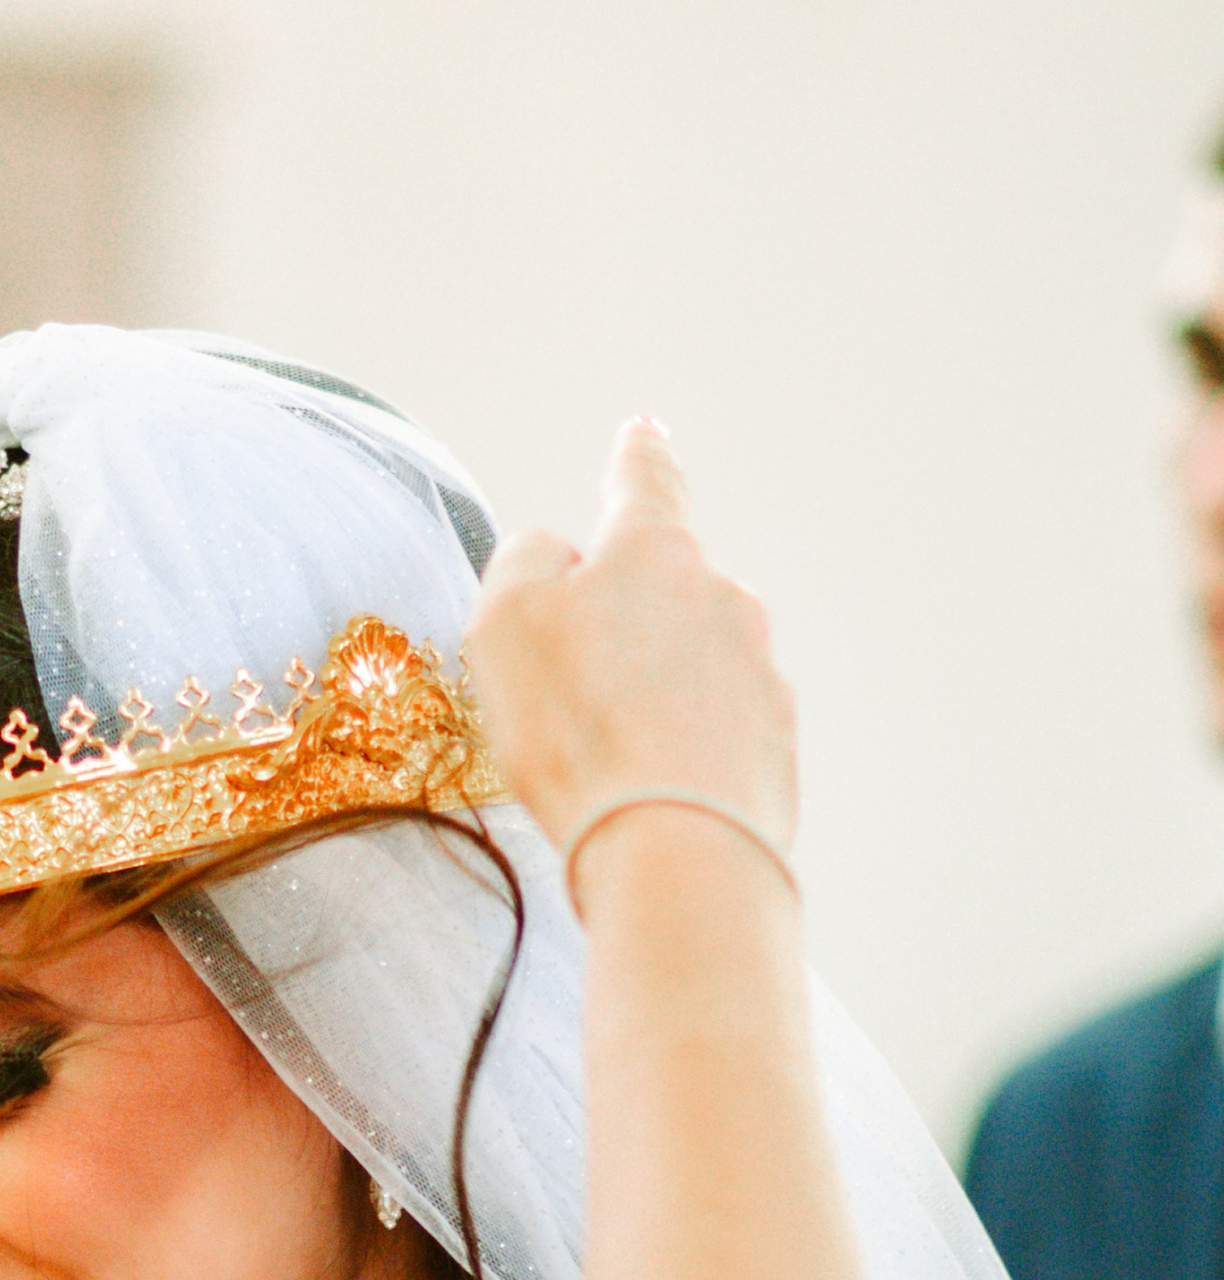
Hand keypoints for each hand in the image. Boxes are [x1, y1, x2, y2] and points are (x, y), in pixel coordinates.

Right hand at [464, 418, 796, 872]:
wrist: (675, 848)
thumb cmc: (579, 731)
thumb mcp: (505, 625)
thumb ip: (525, 562)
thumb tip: (560, 554)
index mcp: (653, 552)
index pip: (643, 482)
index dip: (635, 456)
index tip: (644, 432)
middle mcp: (721, 596)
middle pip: (666, 588)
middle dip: (627, 620)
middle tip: (576, 687)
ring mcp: (758, 669)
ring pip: (694, 660)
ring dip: (655, 691)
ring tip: (607, 758)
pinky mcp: (775, 742)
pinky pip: (717, 729)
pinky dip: (683, 749)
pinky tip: (649, 793)